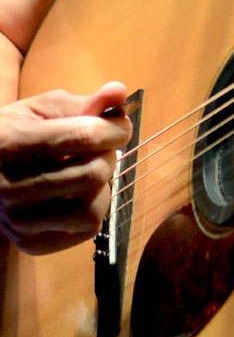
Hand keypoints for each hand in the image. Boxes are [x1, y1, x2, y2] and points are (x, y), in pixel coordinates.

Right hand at [0, 80, 131, 254]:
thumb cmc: (15, 134)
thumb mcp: (42, 110)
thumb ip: (82, 103)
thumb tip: (119, 92)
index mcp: (12, 143)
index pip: (83, 136)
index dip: (114, 128)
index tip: (120, 126)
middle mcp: (11, 187)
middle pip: (93, 174)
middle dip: (108, 156)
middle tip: (100, 149)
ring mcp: (19, 221)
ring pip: (92, 211)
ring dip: (103, 188)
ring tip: (90, 171)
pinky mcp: (29, 243)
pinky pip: (86, 230)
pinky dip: (94, 208)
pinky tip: (79, 193)